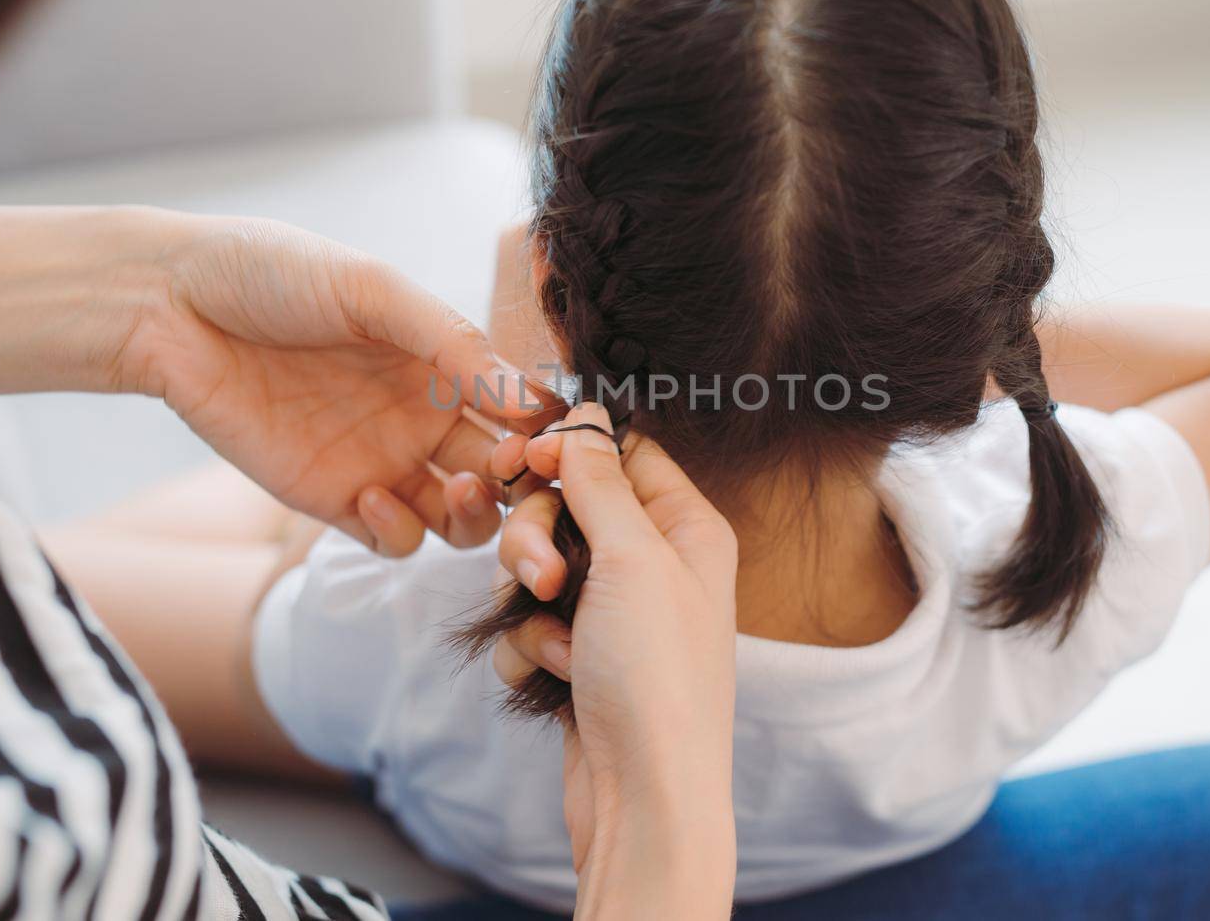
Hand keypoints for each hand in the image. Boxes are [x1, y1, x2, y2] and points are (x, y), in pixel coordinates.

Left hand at [119, 213, 553, 552]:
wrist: (169, 304)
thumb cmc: (272, 273)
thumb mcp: (372, 291)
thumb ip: (450, 342)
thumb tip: (531, 397)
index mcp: (443, 362)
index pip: (519, 410)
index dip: (545, 430)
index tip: (553, 434)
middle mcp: (422, 416)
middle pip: (503, 473)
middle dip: (524, 482)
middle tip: (517, 471)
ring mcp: (380, 460)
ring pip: (459, 518)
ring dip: (475, 516)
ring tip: (459, 487)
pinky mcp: (330, 499)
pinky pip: (392, 539)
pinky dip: (401, 529)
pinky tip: (377, 493)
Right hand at [491, 402, 737, 918]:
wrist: (644, 797)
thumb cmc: (658, 678)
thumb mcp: (633, 559)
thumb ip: (601, 480)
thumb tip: (588, 412)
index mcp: (687, 527)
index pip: (621, 452)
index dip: (568, 451)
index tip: (523, 461)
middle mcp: (655, 564)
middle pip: (567, 507)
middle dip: (537, 540)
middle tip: (543, 578)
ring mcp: (617, 614)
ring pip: (537, 567)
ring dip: (528, 604)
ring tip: (557, 644)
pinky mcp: (581, 658)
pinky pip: (528, 624)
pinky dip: (529, 649)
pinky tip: (553, 681)